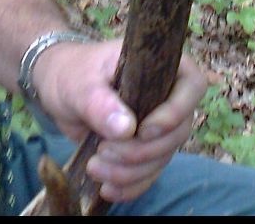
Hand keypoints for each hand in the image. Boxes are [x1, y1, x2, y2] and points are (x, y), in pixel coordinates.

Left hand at [34, 40, 206, 202]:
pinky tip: (107, 188)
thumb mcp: (82, 84)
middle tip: (104, 150)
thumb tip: (127, 130)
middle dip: (143, 150)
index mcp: (163, 65)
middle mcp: (168, 95)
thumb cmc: (76, 73)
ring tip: (95, 167)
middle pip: (179, 130)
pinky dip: (131, 185)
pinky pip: (150, 172)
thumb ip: (102, 103)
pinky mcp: (145, 147)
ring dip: (132, 171)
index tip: (142, 130)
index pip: (192, 86)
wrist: (62, 89)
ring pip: (164, 156)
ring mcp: (159, 124)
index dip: (176, 112)